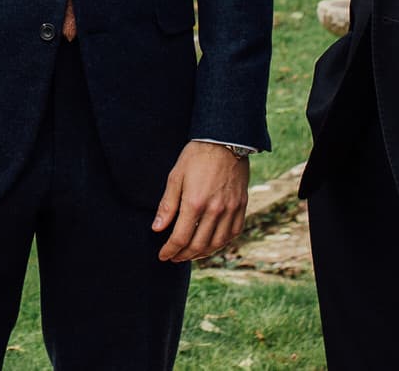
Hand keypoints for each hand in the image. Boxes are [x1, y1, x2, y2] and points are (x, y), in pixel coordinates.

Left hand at [152, 142, 249, 262]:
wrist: (225, 141)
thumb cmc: (196, 156)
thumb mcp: (175, 176)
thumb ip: (167, 205)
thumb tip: (157, 228)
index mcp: (195, 203)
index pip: (180, 238)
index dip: (170, 250)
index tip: (163, 255)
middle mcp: (215, 210)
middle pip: (198, 245)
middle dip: (183, 255)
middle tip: (174, 257)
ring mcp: (230, 209)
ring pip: (217, 243)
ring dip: (202, 253)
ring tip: (190, 254)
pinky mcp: (241, 206)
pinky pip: (233, 233)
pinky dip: (221, 243)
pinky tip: (212, 243)